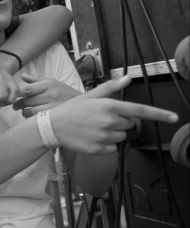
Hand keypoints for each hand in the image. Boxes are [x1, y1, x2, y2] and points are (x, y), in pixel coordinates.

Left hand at [13, 73, 81, 116]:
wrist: (82, 103)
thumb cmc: (63, 92)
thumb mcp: (52, 82)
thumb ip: (36, 80)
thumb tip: (22, 76)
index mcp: (49, 84)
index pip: (28, 89)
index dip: (18, 93)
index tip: (12, 96)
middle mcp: (51, 94)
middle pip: (28, 101)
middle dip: (19, 104)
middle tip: (15, 106)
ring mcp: (54, 106)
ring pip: (31, 111)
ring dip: (24, 112)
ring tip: (23, 111)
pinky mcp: (55, 116)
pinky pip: (38, 119)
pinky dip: (31, 118)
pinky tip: (31, 117)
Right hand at [50, 75, 177, 153]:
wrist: (53, 128)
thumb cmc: (72, 110)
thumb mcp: (90, 95)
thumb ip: (111, 87)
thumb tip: (128, 78)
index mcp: (109, 106)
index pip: (140, 111)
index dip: (159, 114)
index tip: (174, 117)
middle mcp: (110, 122)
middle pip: (130, 125)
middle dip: (121, 122)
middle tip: (102, 119)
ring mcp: (105, 137)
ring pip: (122, 137)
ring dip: (114, 134)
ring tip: (95, 128)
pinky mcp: (100, 149)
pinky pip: (113, 148)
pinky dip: (106, 144)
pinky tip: (93, 138)